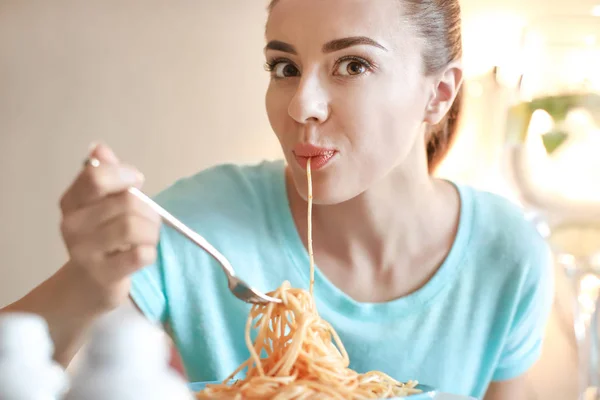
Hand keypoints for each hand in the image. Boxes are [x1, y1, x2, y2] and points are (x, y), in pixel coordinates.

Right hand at [59, 144, 160, 309]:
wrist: (87, 287)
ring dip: (151, 232)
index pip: (96, 176)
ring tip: (147, 239)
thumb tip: (99, 147)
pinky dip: (150, 253)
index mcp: (72, 202)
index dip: (124, 175)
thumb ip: (105, 176)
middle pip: (126, 203)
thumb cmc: (103, 240)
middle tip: (148, 222)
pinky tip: (142, 256)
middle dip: (148, 211)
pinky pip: (140, 255)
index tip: (136, 182)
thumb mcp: (102, 205)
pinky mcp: (102, 275)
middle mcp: (72, 224)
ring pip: (133, 227)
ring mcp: (84, 252)